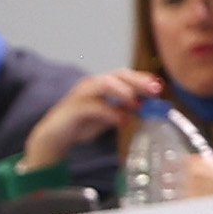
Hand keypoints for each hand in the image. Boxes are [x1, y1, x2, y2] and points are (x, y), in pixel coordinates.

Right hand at [20, 70, 158, 169]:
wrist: (53, 138)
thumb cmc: (81, 124)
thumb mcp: (108, 117)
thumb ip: (124, 110)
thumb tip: (144, 107)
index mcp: (102, 84)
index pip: (125, 75)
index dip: (143, 78)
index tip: (160, 87)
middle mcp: (92, 85)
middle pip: (118, 75)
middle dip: (138, 81)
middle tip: (155, 90)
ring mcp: (81, 94)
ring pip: (105, 84)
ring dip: (125, 93)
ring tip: (138, 104)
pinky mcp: (72, 108)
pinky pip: (93, 106)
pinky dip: (110, 112)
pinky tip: (121, 120)